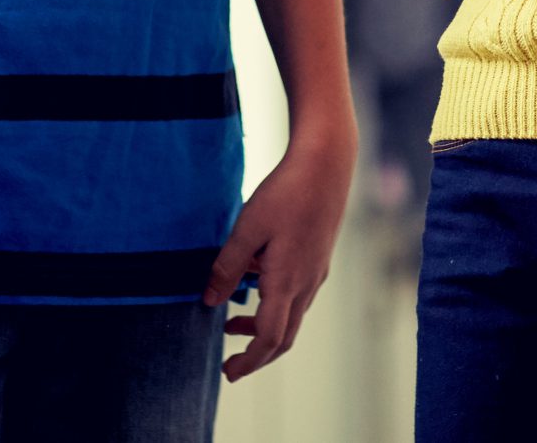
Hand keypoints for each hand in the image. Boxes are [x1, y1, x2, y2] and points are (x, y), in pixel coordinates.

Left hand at [203, 136, 354, 379]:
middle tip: (231, 363)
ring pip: (292, 316)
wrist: (326, 164)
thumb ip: (227, 268)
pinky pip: (297, 295)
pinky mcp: (318, 258)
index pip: (269, 339)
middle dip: (257, 354)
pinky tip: (255, 278)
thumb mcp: (247, 229)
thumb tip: (209, 302)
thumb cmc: (285, 193)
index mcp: (287, 282)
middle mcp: (306, 283)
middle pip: (284, 336)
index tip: (228, 372)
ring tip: (232, 323)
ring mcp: (316, 272)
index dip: (249, 361)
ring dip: (264, 328)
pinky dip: (275, 304)